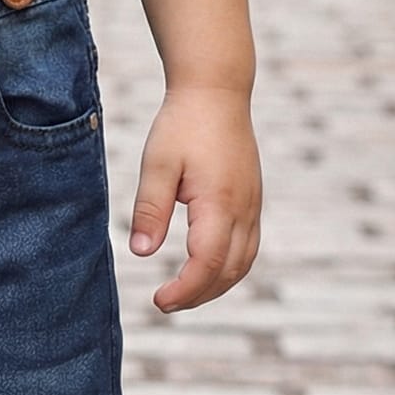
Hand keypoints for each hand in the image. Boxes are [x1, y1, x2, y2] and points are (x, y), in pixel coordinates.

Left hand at [128, 85, 261, 312]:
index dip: (185, 290)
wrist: (216, 90)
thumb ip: (150, 209)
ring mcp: (253, 205)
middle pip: (229, 272)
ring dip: (216, 285)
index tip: (159, 301)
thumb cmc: (182, 124)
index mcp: (220, 203)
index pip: (206, 264)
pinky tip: (206, 267)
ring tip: (184, 293)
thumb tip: (141, 253)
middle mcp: (244, 209)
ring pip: (244, 262)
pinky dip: (228, 266)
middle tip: (165, 304)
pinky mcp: (252, 199)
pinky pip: (248, 246)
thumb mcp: (157, 163)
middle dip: (199, 295)